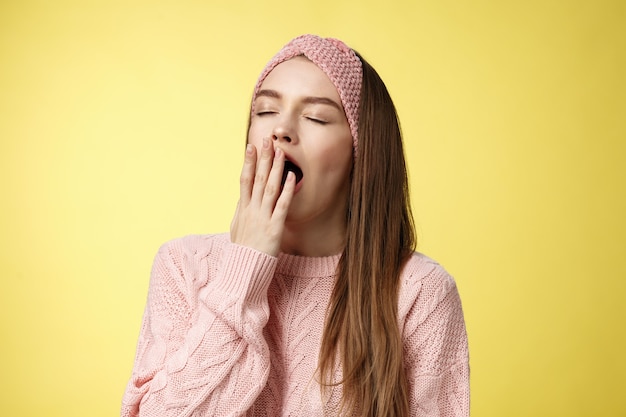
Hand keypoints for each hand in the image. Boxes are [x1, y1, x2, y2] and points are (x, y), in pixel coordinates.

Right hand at [230, 138, 295, 255]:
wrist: (244, 270)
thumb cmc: (242, 251)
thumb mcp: (237, 227)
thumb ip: (241, 210)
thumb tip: (243, 197)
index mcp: (242, 209)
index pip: (244, 180)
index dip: (248, 162)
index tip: (251, 146)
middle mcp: (251, 210)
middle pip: (257, 179)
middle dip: (263, 158)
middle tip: (267, 140)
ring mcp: (262, 218)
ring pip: (269, 188)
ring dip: (275, 168)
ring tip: (281, 152)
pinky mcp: (274, 228)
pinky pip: (281, 205)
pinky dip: (286, 190)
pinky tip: (291, 177)